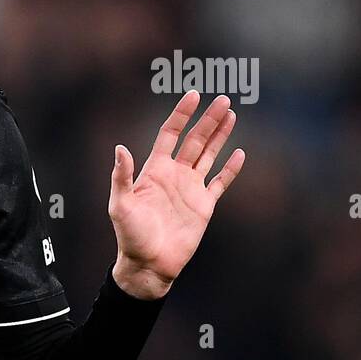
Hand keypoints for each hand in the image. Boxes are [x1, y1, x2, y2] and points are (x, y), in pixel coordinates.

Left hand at [108, 90, 244, 298]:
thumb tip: (120, 148)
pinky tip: (240, 153)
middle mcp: (174, 175)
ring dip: (220, 135)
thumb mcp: (120, 204)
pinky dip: (231, 169)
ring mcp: (190, 189)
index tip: (193, 95)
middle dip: (208, 120)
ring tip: (231, 114)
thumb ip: (122, 176)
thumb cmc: (130, 236)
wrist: (149, 264)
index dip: (181, 114)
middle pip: (194, 140)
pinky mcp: (204, 205)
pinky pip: (220, 182)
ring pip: (209, 155)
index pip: (170, 134)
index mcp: (154, 170)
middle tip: (223, 99)